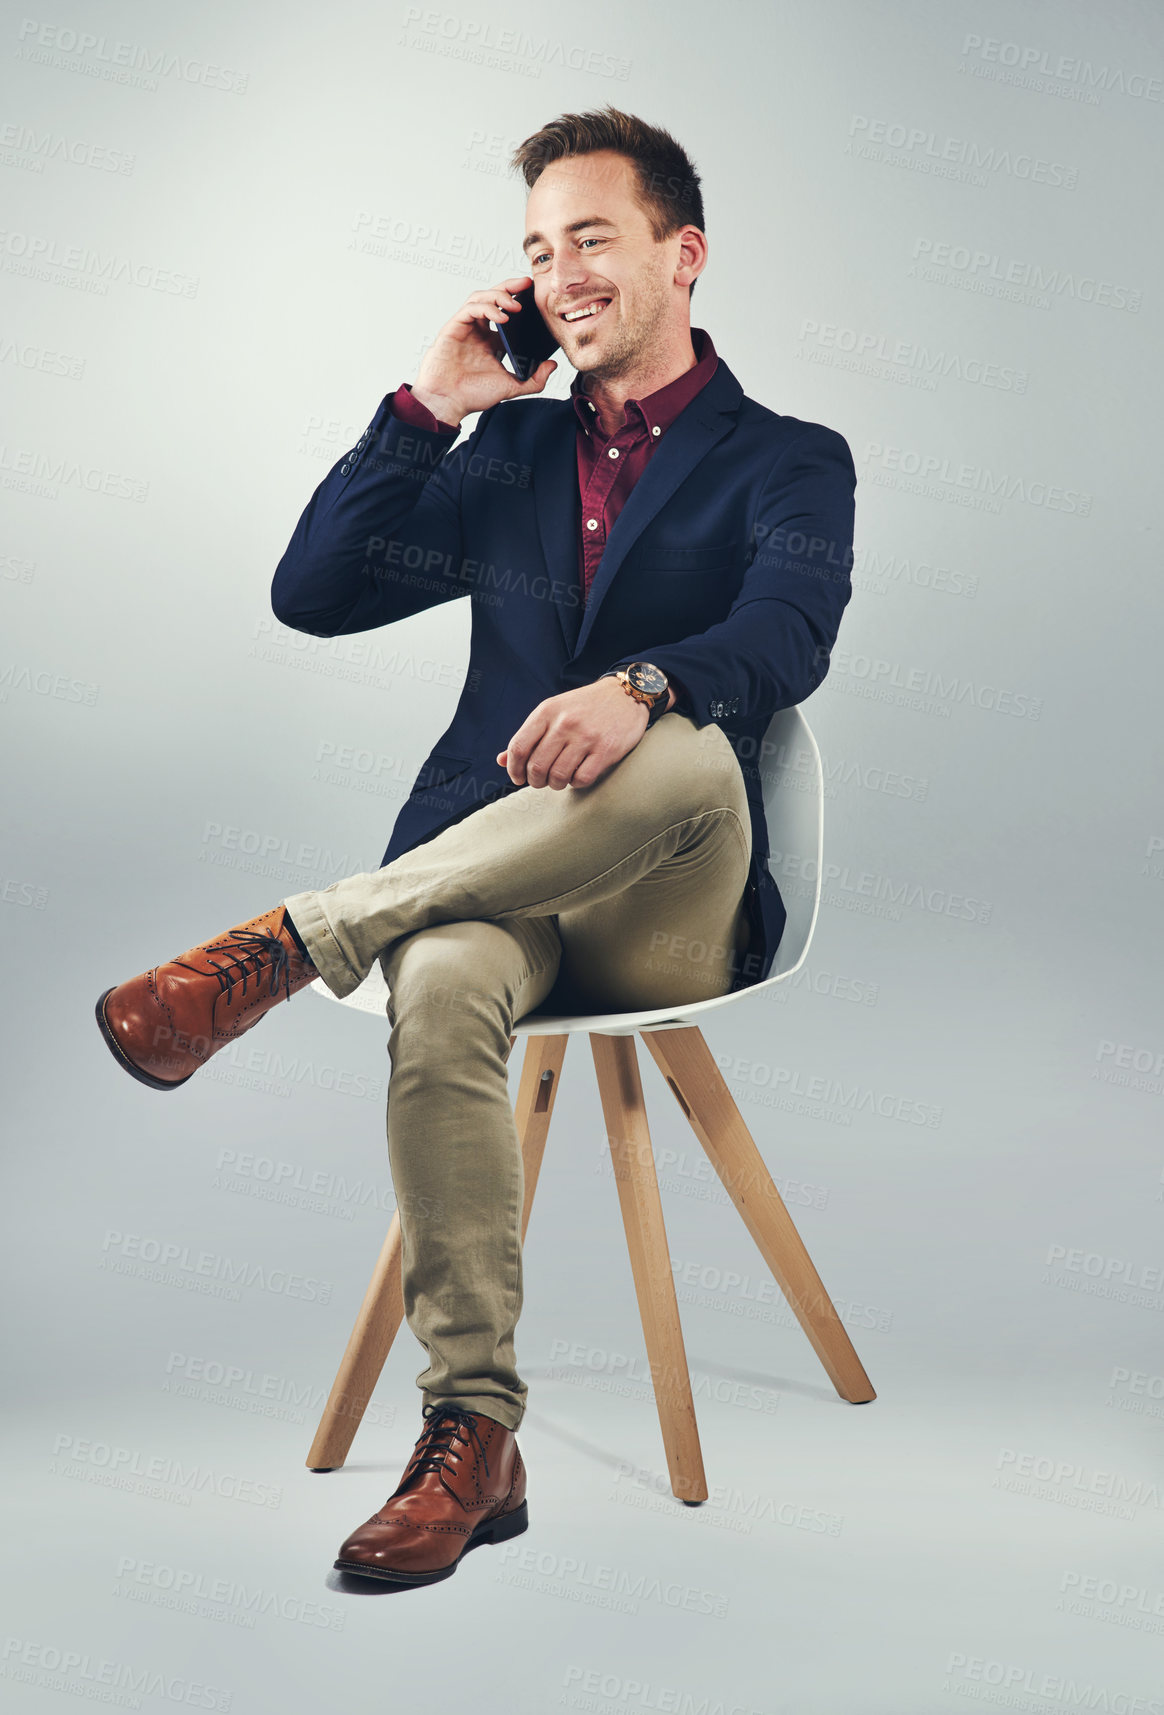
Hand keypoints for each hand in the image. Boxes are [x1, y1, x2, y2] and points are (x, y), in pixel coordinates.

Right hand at [412, 276, 556, 425]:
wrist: (448, 402)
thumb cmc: (472, 395)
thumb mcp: (511, 387)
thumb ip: (534, 380)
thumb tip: (552, 366)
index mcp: (492, 341)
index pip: (507, 313)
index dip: (520, 301)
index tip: (536, 297)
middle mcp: (479, 330)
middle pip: (494, 298)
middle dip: (511, 287)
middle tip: (528, 283)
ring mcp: (466, 327)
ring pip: (481, 297)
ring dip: (499, 295)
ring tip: (516, 305)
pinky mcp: (454, 327)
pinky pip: (471, 308)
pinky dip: (487, 308)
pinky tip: (501, 316)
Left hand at [497, 678, 669, 789]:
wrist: (625, 695)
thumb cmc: (584, 707)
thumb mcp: (554, 712)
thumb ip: (529, 736)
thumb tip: (502, 761)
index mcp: (547, 712)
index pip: (519, 747)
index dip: (514, 768)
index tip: (518, 777)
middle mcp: (565, 723)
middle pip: (536, 766)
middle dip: (535, 780)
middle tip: (540, 781)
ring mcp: (586, 737)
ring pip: (557, 776)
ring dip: (554, 784)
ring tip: (559, 779)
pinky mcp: (606, 750)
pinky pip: (581, 779)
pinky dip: (575, 783)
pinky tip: (577, 775)